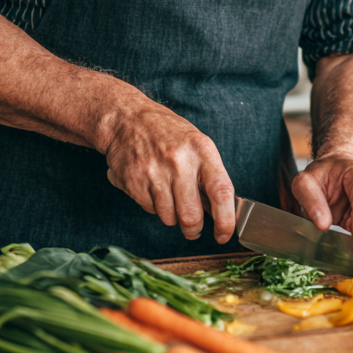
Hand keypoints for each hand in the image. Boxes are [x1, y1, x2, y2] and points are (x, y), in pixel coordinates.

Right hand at [99, 101, 235, 243]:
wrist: (127, 119)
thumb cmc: (166, 132)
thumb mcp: (196, 143)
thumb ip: (208, 173)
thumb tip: (219, 210)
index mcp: (201, 149)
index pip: (221, 191)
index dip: (225, 219)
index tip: (224, 234)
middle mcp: (179, 161)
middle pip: (190, 215)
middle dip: (193, 229)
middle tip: (192, 229)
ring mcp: (154, 172)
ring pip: (169, 217)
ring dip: (171, 215)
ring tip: (167, 193)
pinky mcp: (133, 182)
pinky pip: (149, 209)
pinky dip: (152, 205)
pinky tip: (151, 185)